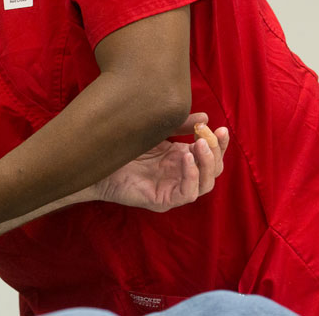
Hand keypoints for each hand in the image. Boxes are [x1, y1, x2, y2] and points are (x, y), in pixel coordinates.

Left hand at [91, 112, 229, 211]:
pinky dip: (191, 176)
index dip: (219, 144)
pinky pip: (187, 193)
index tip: (222, 129)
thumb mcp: (155, 133)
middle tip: (208, 136)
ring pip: (205, 184)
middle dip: (216, 152)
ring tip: (200, 144)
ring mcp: (173, 189)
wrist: (96, 163)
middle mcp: (181, 176)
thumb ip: (178, 126)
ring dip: (206, 163)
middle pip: (213, 170)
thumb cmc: (123, 149)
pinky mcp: (164, 200)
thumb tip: (205, 118)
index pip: (211, 156)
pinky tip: (186, 159)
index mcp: (182, 160)